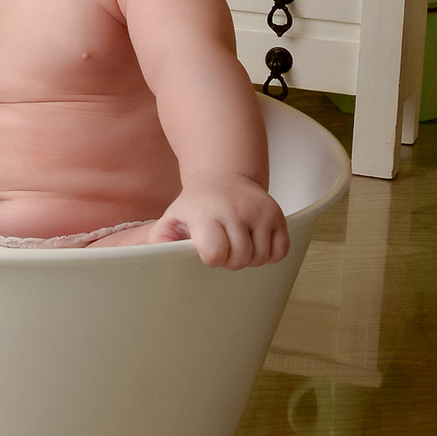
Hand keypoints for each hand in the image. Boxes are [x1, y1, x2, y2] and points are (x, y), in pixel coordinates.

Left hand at [146, 173, 288, 268]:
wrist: (224, 175)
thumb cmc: (197, 203)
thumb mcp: (173, 216)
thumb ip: (160, 239)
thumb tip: (155, 258)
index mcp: (206, 213)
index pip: (215, 252)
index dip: (212, 259)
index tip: (208, 250)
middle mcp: (235, 210)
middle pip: (240, 258)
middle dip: (231, 261)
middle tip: (224, 248)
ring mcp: (259, 211)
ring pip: (260, 257)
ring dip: (250, 259)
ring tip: (238, 244)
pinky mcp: (277, 214)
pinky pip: (281, 251)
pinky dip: (270, 254)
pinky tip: (256, 243)